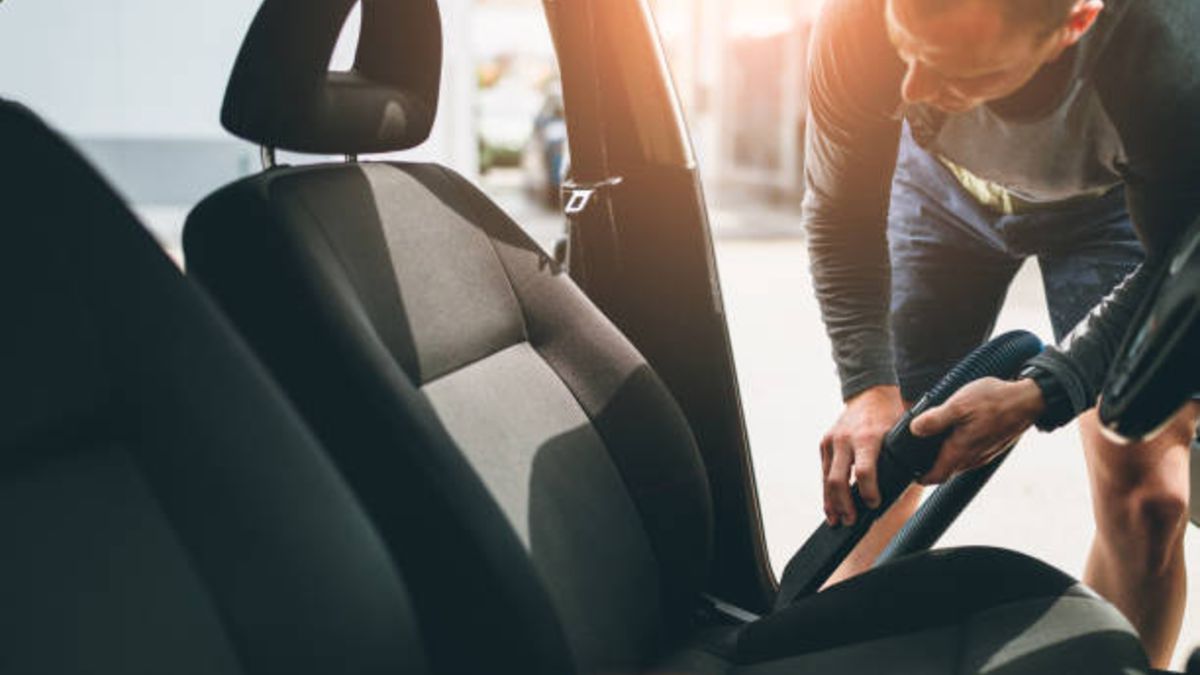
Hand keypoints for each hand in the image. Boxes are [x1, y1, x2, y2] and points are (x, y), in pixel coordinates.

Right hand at [821, 385, 903, 525]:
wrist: (870, 393)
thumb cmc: (889, 416)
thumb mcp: (898, 434)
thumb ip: (898, 459)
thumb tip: (902, 490)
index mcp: (868, 437)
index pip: (864, 471)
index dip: (869, 492)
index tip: (874, 504)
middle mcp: (846, 439)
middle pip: (839, 479)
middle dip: (844, 504)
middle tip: (851, 521)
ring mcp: (832, 440)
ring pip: (827, 478)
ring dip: (831, 502)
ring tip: (836, 520)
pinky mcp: (825, 442)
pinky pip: (824, 471)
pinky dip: (827, 490)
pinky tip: (830, 505)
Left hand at [910, 377, 1044, 484]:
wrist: (1029, 400)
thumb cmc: (995, 401)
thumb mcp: (959, 404)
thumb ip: (935, 419)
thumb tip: (914, 429)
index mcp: (961, 451)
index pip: (936, 476)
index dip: (921, 477)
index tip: (911, 471)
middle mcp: (973, 458)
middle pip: (946, 471)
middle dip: (931, 466)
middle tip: (917, 453)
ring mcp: (984, 454)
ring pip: (959, 463)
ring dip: (946, 457)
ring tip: (934, 442)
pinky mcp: (992, 447)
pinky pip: (971, 455)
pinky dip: (959, 450)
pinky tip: (957, 433)